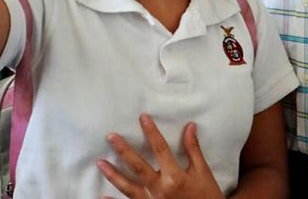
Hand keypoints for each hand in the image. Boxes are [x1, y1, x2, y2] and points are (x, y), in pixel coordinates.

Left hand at [98, 114, 224, 198]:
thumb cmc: (207, 196)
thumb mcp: (203, 173)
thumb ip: (193, 150)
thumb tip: (189, 127)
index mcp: (175, 177)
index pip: (161, 149)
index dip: (151, 132)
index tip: (143, 117)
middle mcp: (161, 190)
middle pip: (138, 167)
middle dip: (124, 151)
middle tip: (110, 137)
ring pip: (128, 188)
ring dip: (113, 175)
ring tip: (100, 163)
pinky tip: (102, 196)